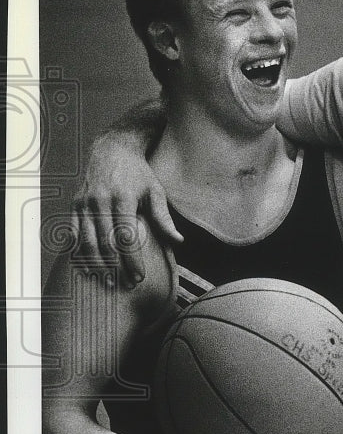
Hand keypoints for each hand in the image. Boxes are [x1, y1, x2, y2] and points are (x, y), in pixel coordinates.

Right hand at [71, 132, 182, 286]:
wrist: (112, 148)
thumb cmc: (138, 172)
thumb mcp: (155, 190)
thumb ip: (163, 217)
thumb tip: (179, 241)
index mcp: (122, 199)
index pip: (126, 237)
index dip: (132, 260)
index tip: (140, 277)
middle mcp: (100, 201)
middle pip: (106, 243)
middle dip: (116, 268)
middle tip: (126, 285)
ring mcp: (84, 203)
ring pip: (87, 242)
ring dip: (97, 265)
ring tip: (108, 281)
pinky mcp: (75, 205)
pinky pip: (73, 233)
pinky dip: (79, 252)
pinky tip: (87, 267)